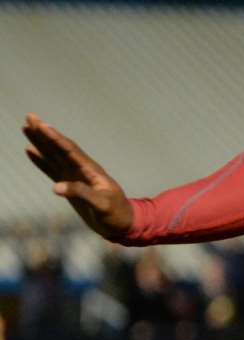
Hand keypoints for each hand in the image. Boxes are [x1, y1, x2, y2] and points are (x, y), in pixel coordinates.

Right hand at [22, 113, 133, 240]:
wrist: (120, 222)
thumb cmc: (114, 212)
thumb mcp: (101, 204)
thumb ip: (80, 193)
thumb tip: (55, 187)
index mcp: (90, 170)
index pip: (70, 150)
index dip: (55, 138)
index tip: (42, 125)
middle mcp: (81, 168)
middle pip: (59, 147)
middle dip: (44, 132)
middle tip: (29, 116)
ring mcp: (74, 175)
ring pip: (53, 154)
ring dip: (40, 141)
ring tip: (26, 127)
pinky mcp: (69, 184)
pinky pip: (51, 168)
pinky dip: (40, 159)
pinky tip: (30, 150)